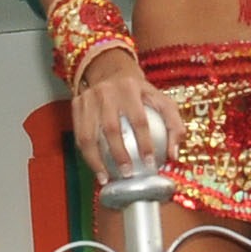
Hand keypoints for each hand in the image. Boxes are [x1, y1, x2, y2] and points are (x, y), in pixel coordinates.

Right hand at [69, 52, 179, 180]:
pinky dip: (86, 154)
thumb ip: (174, 126)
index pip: (139, 119)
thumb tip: (172, 155)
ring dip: (96, 160)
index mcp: (130, 87)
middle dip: (119, 154)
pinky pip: (79, 135)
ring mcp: (88, 98)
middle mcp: (106, 91)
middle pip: (111, 128)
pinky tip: (96, 169)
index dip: (145, 143)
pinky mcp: (76, 105)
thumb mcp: (162, 101)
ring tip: (105, 177)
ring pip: (89, 135)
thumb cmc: (141, 93)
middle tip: (127, 173)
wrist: (112, 73)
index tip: (150, 163)